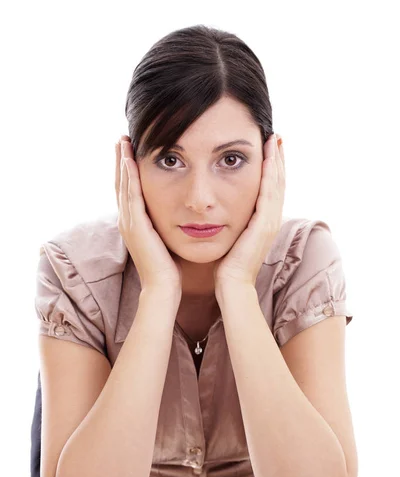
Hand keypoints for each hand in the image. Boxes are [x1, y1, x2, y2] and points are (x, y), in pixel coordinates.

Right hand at [115, 135, 181, 296]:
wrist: (163, 288)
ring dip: (122, 162)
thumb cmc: (168, 269)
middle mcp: (127, 221)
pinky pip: (131, 196)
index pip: (128, 191)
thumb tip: (176, 213)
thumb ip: (164, 226)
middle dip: (120, 160)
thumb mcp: (164, 241)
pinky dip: (129, 177)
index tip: (129, 150)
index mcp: (133, 224)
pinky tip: (130, 160)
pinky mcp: (135, 226)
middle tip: (121, 138)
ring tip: (123, 141)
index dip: (126, 171)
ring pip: (122, 186)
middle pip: (120, 183)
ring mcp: (128, 223)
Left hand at [214, 133, 284, 291]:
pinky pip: (269, 193)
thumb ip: (233, 223)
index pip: (271, 189)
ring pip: (277, 184)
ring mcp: (270, 222)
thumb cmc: (227, 266)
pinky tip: (267, 158)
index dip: (272, 168)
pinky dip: (270, 174)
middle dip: (277, 158)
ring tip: (274, 139)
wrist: (232, 285)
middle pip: (279, 182)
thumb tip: (221, 210)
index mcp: (264, 222)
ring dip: (276, 160)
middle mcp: (271, 220)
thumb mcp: (232, 238)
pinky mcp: (264, 225)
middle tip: (276, 135)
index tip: (269, 148)